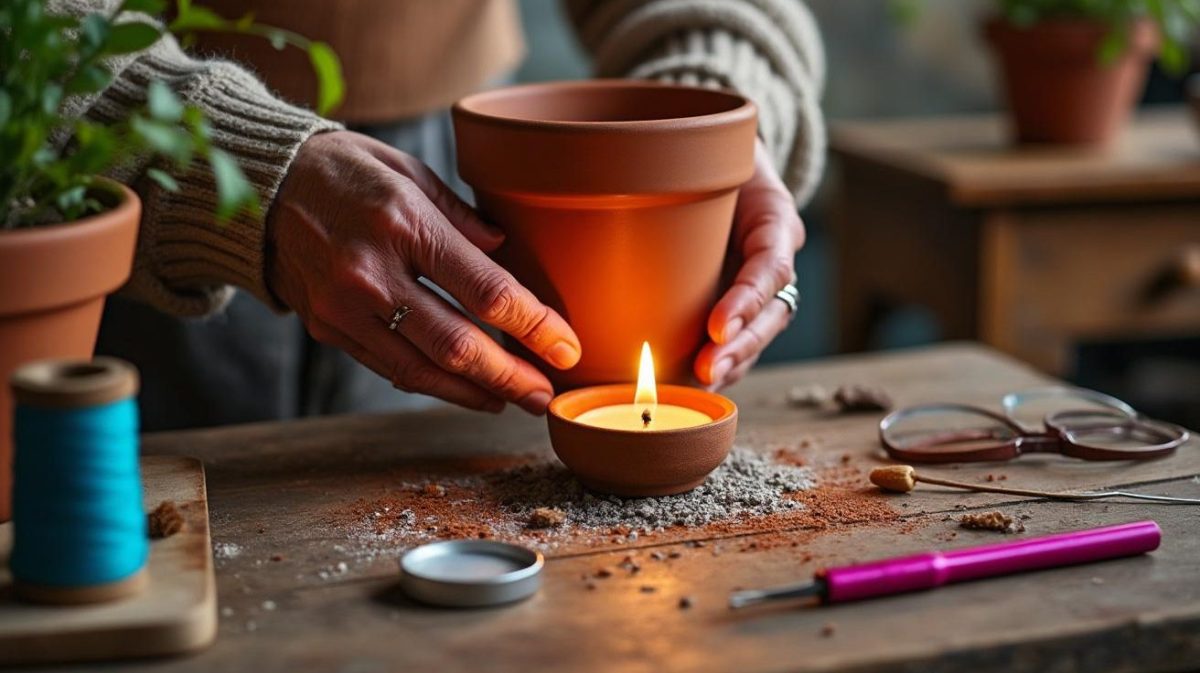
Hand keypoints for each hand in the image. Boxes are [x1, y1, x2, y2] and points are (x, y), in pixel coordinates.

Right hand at [265, 131, 581, 414]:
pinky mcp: (327, 328)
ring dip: (476, 392)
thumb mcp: (409, 171)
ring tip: (515, 399)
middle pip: (458, 344)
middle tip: (546, 393)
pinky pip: (390, 368)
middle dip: (512, 376)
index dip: (534, 327)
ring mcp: (344, 307)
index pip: (484, 290)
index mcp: (402, 222)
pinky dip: (434, 385)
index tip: (566, 347)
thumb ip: (461, 218)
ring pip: (423, 370)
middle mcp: (371, 272)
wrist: (261, 183)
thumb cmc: (346, 170)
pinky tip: (467, 390)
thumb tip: (507, 255)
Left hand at [694, 139, 804, 388]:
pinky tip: (692, 386)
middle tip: (706, 370)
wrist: (716, 162)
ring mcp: (759, 286)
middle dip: (741, 347)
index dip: (747, 300)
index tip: (717, 327)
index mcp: (774, 220)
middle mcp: (773, 259)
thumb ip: (678, 168)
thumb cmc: (705, 156)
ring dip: (731, 364)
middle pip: (771, 313)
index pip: (770, 265)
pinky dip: (719, 365)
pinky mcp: (738, 305)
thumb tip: (624, 178)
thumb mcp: (704, 152)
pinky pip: (737, 340)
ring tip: (700, 386)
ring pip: (758, 335)